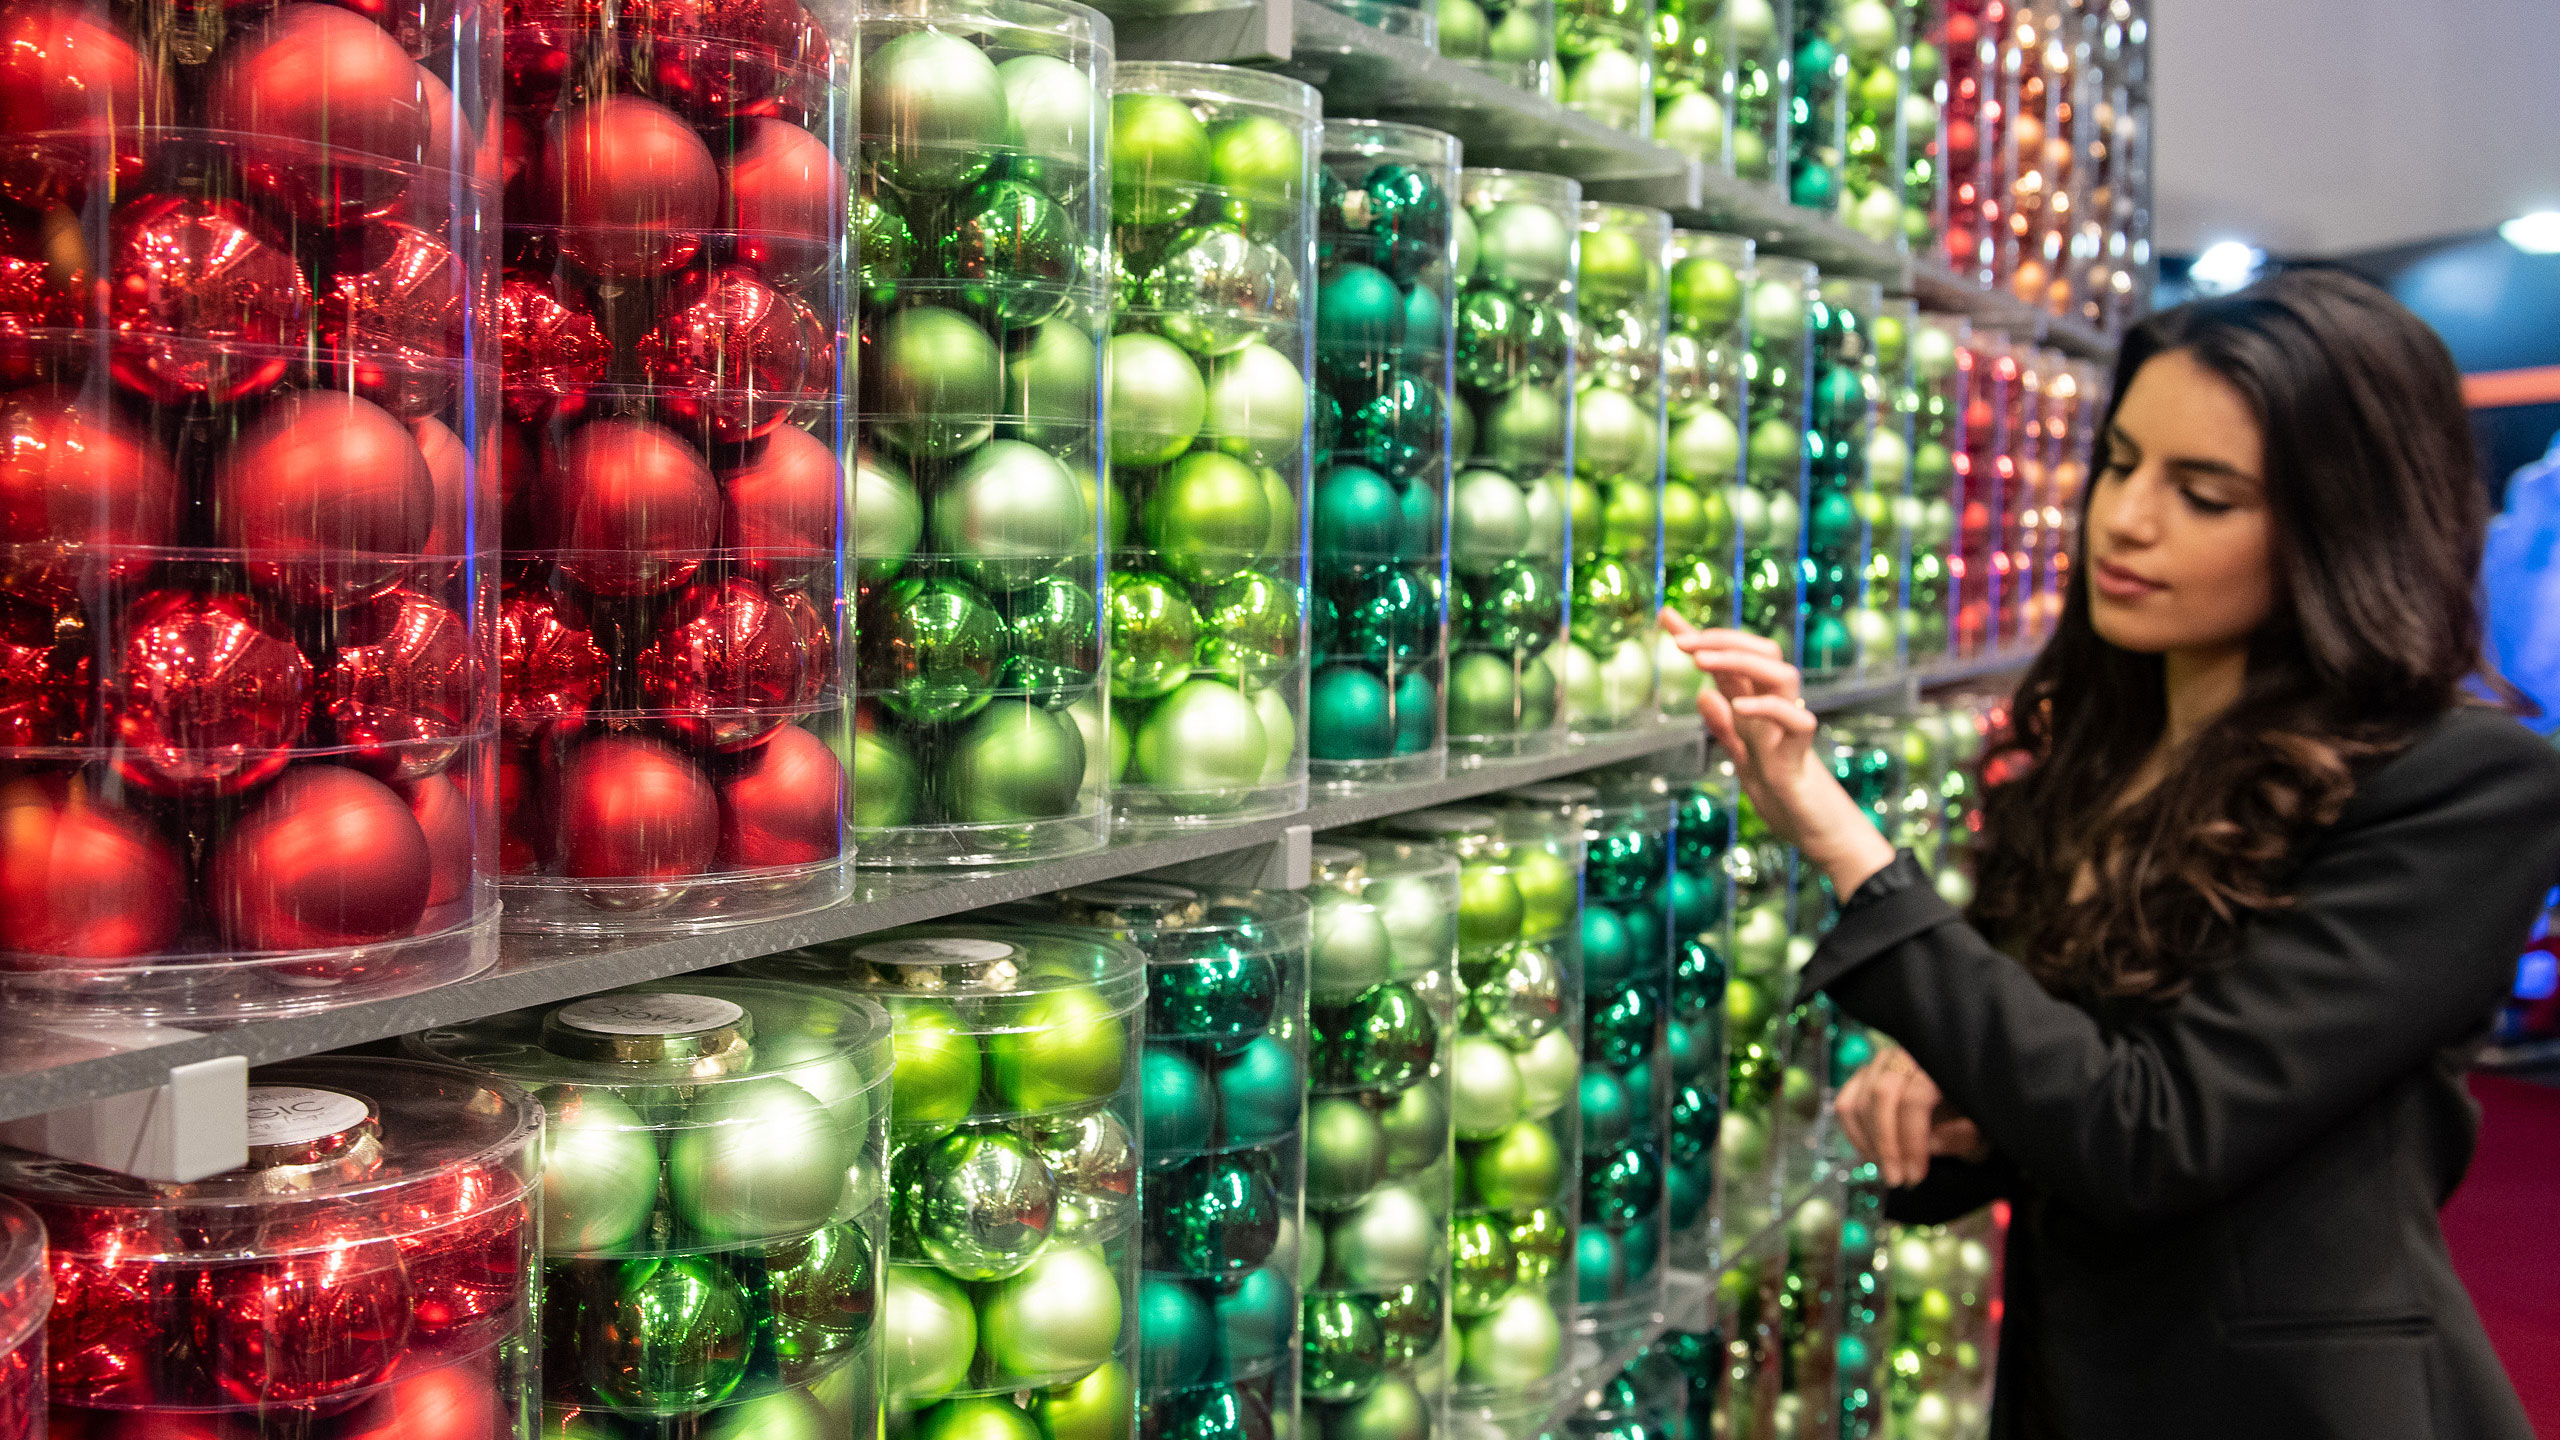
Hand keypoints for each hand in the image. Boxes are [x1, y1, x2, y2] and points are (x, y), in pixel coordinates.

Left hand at [1660, 610, 1894, 895]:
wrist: (1812, 830)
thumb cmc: (1781, 793)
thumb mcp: (1741, 757)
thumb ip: (1723, 727)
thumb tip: (1702, 694)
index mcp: (1757, 706)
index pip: (1731, 660)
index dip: (1702, 636)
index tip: (1665, 616)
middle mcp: (1775, 708)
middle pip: (1762, 652)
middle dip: (1722, 640)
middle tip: (1681, 643)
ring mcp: (1790, 727)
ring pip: (1781, 674)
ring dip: (1741, 661)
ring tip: (1702, 662)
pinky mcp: (1800, 754)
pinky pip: (1796, 720)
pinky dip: (1768, 708)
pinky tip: (1737, 706)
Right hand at [1835, 1043, 1990, 1186]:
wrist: (1960, 1101)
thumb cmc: (1972, 1114)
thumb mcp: (1981, 1128)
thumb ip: (1961, 1136)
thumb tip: (1931, 1144)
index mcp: (1939, 1062)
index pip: (1914, 1098)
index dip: (1911, 1140)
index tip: (1915, 1176)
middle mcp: (1905, 1054)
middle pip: (1882, 1095)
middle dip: (1886, 1143)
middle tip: (1896, 1179)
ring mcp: (1881, 1063)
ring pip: (1859, 1100)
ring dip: (1870, 1143)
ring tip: (1889, 1171)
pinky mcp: (1864, 1075)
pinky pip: (1845, 1103)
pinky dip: (1853, 1133)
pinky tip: (1871, 1156)